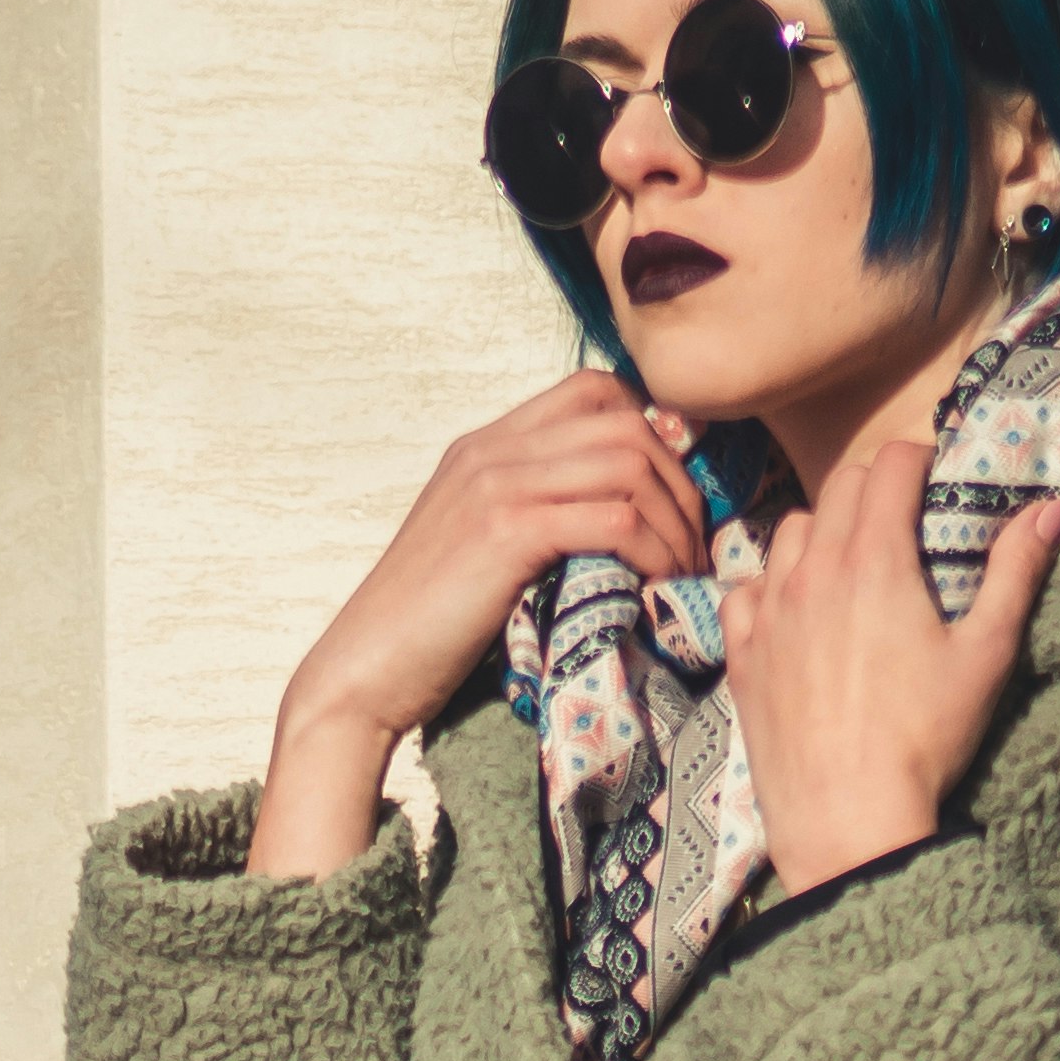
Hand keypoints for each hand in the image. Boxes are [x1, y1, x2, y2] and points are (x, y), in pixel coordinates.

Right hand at [251, 373, 709, 876]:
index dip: (652, 430)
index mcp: (486, 446)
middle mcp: (492, 450)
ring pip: (628, 463)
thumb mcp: (479, 551)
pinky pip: (613, 518)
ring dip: (675, 521)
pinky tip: (658, 586)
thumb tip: (611, 523)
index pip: (592, 390)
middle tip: (695, 544)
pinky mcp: (506, 532)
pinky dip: (654, 551)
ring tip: (684, 572)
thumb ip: (532, 516)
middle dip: (679, 482)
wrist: (364, 670)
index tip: (672, 496)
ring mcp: (497, 484)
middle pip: (624, 422)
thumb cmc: (426, 630)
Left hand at [717, 442, 1059, 895]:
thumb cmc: (924, 740)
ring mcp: (770, 611)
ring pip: (790, 532)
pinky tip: (795, 610)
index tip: (936, 480)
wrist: (846, 821)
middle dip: (875, 488)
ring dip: (824, 531)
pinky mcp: (744, 655)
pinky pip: (747, 590)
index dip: (919, 460)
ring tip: (851, 564)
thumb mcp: (986, 655)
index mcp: (874, 558)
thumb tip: (1051, 509)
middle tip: (904, 519)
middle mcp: (812, 570)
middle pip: (839, 487)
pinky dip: (771, 584)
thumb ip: (1016, 573)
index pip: (890, 465)